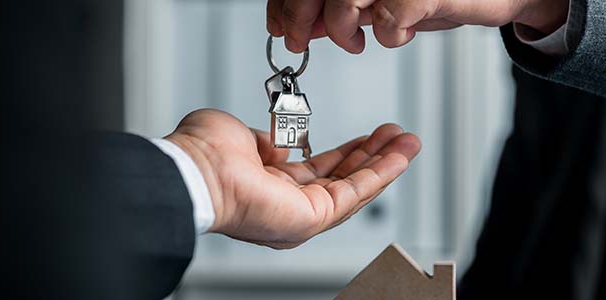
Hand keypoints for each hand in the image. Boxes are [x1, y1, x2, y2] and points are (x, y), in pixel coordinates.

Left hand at [164, 109, 420, 248]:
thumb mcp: (241, 135)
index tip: (367, 137)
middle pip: (343, 180)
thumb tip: (282, 145)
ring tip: (408, 142)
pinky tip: (398, 156)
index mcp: (269, 185)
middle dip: (374, 156)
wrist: (197, 171)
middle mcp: (288, 205)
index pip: (318, 170)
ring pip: (355, 188)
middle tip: (397, 137)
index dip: (347, 152)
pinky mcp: (313, 219)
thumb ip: (266, 140)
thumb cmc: (204, 154)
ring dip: (385, 164)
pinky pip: (355, 194)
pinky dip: (381, 173)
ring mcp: (301, 216)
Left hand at [267, 0, 567, 53]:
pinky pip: (389, 17)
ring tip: (357, 41)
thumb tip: (302, 24)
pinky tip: (396, 35)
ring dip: (340, 29)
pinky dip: (387, 34)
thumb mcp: (381, 1)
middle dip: (297, 14)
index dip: (286, 2)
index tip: (280, 25)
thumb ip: (341, 10)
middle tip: (298, 40)